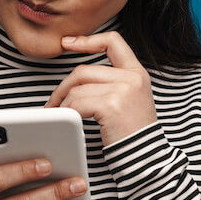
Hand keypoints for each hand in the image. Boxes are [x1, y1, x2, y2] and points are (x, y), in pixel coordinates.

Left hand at [42, 31, 157, 148]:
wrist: (147, 159)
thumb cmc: (133, 134)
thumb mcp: (131, 100)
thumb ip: (113, 83)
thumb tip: (78, 78)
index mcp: (137, 73)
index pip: (112, 41)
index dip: (88, 40)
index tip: (67, 43)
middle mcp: (132, 78)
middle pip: (84, 71)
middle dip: (63, 87)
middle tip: (53, 102)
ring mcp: (123, 90)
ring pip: (77, 89)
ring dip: (62, 103)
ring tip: (60, 115)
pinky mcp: (111, 105)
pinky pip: (77, 104)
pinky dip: (67, 113)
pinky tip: (68, 121)